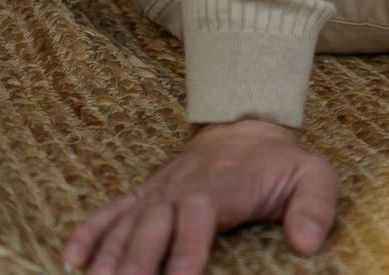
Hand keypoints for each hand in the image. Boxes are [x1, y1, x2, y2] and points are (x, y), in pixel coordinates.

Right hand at [64, 118, 335, 274]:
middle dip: (138, 259)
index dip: (189, 244)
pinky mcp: (142, 195)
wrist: (245, 128)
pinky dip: (87, 234)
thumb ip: (317, 205)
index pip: (201, 212)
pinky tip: (71, 262)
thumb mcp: (314, 174)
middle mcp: (184, 188)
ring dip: (108, 255)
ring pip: (126, 222)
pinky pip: (108, 212)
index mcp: (225, 186)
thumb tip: (308, 242)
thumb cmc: (280, 164)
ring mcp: (158, 192)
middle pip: (154, 223)